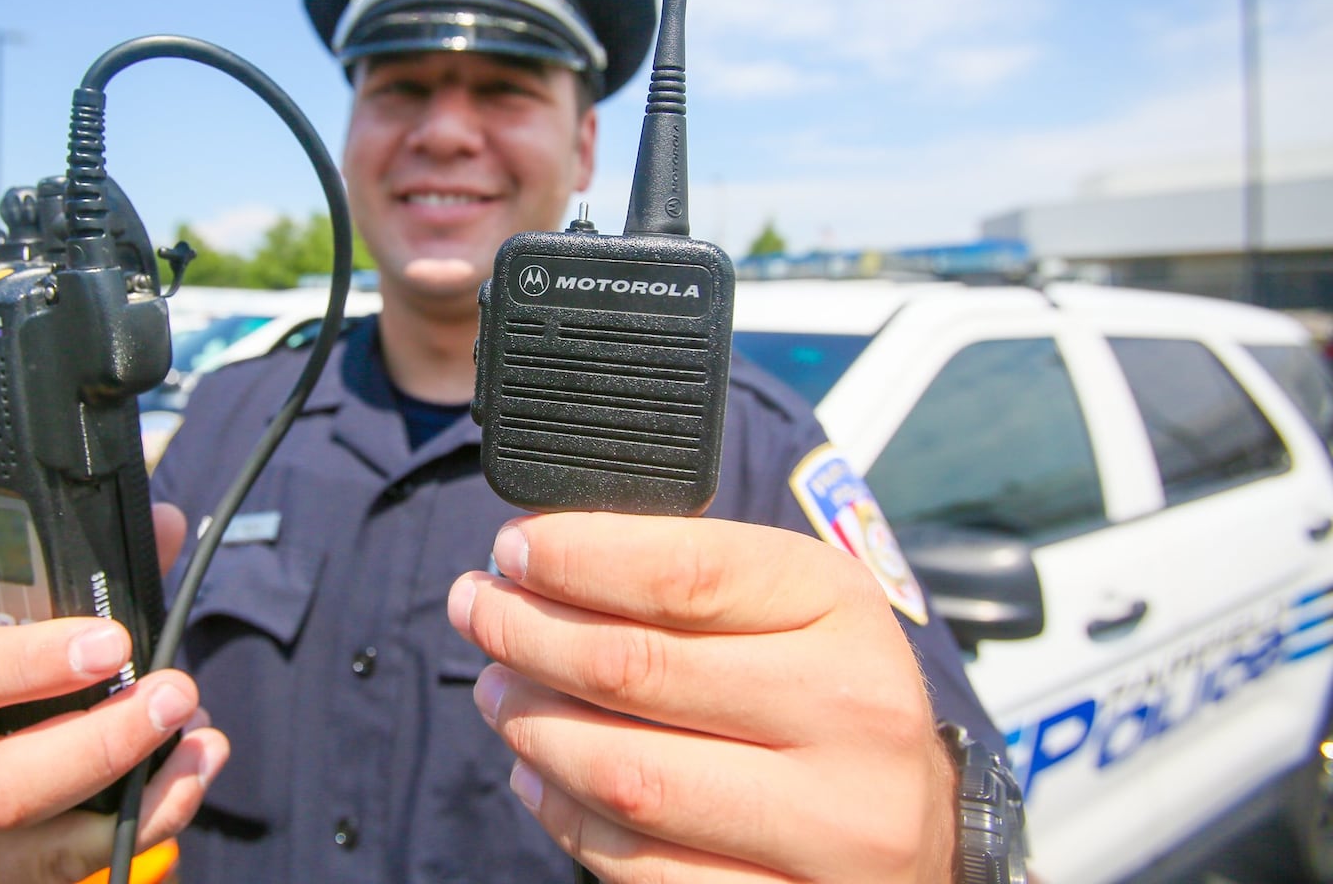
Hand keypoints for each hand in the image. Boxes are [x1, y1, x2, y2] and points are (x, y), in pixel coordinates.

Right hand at [0, 503, 229, 883]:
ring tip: (202, 745)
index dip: (30, 662)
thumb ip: (89, 586)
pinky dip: (147, 829)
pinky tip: (184, 787)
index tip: (114, 640)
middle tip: (177, 696)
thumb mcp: (17, 643)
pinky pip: (74, 878)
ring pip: (45, 850)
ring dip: (145, 795)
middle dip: (104, 742)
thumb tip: (164, 524)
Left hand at [447, 511, 956, 883]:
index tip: (512, 549)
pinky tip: (536, 777)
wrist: (925, 826)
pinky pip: (641, 867)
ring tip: (497, 689)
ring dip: (534, 727)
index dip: (573, 556)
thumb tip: (542, 552)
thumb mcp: (795, 602)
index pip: (682, 570)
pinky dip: (566, 818)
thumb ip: (690, 570)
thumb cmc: (830, 693)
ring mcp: (828, 827)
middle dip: (527, 633)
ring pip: (628, 776)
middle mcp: (851, 715)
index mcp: (844, 610)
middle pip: (638, 669)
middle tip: (477, 610)